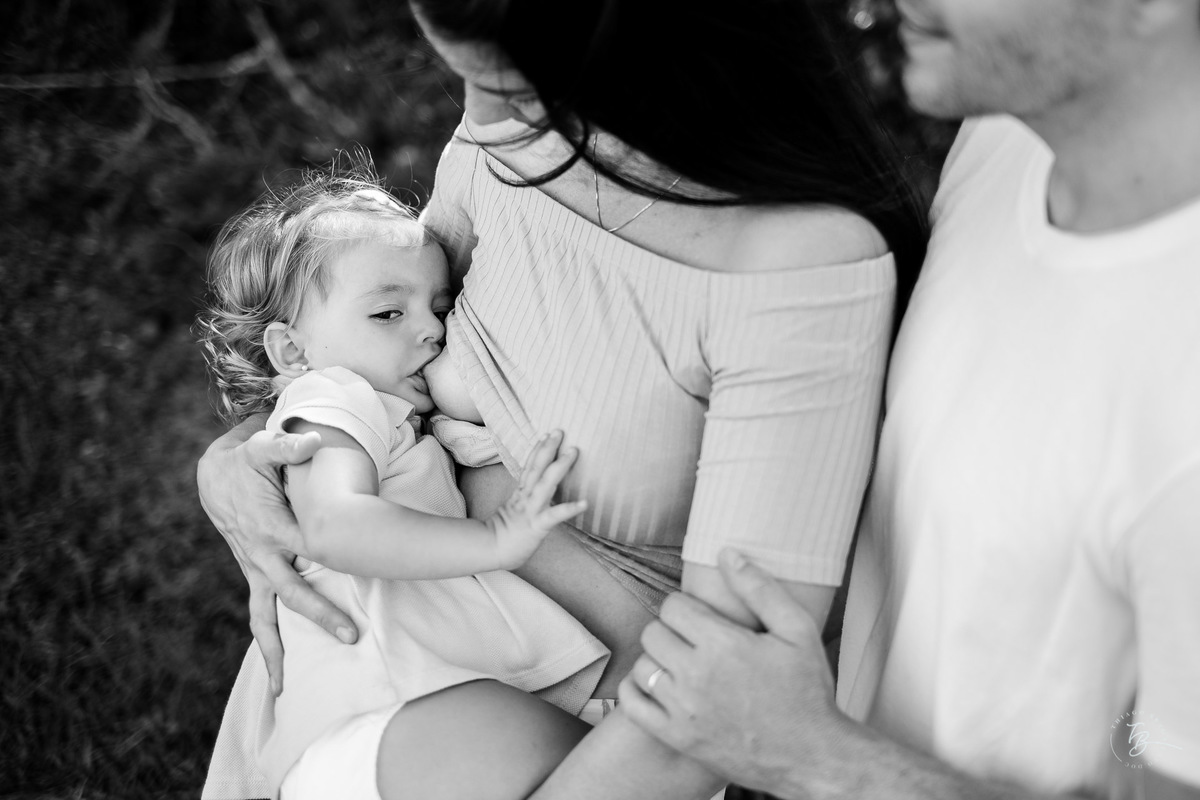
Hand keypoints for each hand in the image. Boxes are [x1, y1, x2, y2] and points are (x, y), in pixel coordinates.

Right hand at [197, 424, 356, 694]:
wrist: (212, 474)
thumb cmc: (242, 460)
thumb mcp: (258, 448)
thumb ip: (285, 447)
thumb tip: (313, 439)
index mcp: (268, 527)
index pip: (307, 547)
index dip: (333, 559)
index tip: (362, 571)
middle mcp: (261, 555)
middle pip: (291, 593)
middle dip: (320, 615)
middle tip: (352, 637)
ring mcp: (255, 569)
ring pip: (265, 616)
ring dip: (275, 651)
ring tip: (282, 689)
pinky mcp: (254, 574)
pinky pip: (259, 614)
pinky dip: (266, 641)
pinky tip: (277, 671)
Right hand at [486, 430, 586, 569]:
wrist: (489, 552)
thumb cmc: (504, 536)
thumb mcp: (512, 512)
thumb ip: (521, 502)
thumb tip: (530, 494)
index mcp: (520, 495)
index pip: (529, 467)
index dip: (538, 450)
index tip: (546, 434)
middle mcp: (525, 498)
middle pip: (537, 468)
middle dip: (548, 448)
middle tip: (559, 431)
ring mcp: (531, 510)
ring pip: (545, 484)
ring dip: (560, 466)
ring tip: (573, 451)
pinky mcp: (537, 526)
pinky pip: (554, 515)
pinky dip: (569, 508)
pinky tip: (585, 503)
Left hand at [619, 550, 854, 797]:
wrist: (811, 755)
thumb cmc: (807, 692)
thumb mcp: (797, 631)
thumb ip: (759, 588)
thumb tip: (726, 553)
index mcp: (722, 644)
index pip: (672, 606)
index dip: (686, 607)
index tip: (702, 618)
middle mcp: (696, 675)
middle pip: (653, 632)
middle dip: (671, 630)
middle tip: (694, 640)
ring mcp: (683, 709)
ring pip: (643, 666)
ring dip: (658, 660)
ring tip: (683, 665)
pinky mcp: (677, 737)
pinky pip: (632, 705)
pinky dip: (636, 692)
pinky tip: (657, 687)